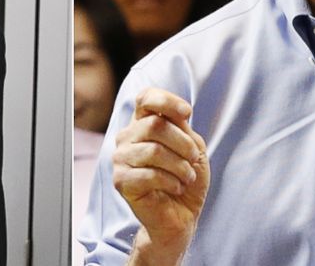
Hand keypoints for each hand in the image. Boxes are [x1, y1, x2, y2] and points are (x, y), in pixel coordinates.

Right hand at [112, 88, 209, 265]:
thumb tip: (176, 115)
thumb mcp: (191, 147)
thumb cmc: (185, 178)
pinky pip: (149, 174)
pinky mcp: (120, 181)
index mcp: (142, 123)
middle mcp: (127, 137)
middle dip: (183, 143)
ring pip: (154, 151)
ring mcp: (120, 158)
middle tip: (193, 159)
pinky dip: (171, 182)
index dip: (166, 100)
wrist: (181, 215)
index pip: (146, 98)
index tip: (187, 113)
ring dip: (180, 166)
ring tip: (187, 177)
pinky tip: (175, 187)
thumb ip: (181, 128)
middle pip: (155, 125)